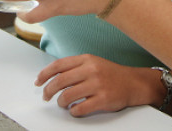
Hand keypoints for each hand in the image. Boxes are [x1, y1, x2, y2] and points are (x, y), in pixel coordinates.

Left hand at [35, 55, 157, 116]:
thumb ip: (75, 67)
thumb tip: (52, 76)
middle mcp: (91, 70)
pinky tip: (75, 110)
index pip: (58, 65)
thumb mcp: (93, 63)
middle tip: (46, 96)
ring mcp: (97, 85)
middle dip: (48, 91)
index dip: (44, 74)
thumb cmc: (111, 74)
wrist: (134, 83)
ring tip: (62, 104)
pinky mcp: (103, 99)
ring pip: (68, 96)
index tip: (38, 82)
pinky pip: (80, 108)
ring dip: (60, 102)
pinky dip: (73, 111)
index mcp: (86, 59)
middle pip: (60, 81)